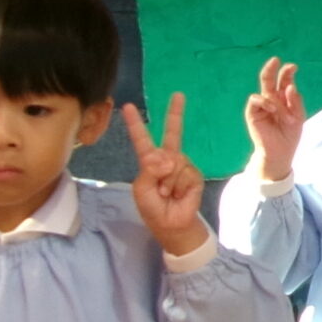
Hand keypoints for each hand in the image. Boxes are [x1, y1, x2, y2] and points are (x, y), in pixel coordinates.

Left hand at [124, 96, 208, 258]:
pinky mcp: (194, 174)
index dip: (135, 124)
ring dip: (168, 180)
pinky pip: (186, 172)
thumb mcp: (141, 189)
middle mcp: (167, 159)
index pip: (142, 139)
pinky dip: (179, 184)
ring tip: (166, 193)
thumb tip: (167, 156)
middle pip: (172, 133)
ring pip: (175, 160)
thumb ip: (150, 170)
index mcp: (149, 162)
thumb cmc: (153, 208)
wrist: (172, 225)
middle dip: (175, 114)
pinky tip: (178, 194)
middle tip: (179, 95)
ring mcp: (182, 165)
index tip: (128, 106)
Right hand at [244, 57, 303, 180]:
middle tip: (275, 60)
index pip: (284, 81)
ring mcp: (261, 105)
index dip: (287, 72)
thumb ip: (295, 101)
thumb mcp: (298, 116)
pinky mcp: (252, 112)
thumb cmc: (290, 134)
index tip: (293, 66)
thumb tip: (290, 86)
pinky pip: (255, 100)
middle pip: (269, 80)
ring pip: (264, 90)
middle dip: (272, 69)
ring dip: (275, 99)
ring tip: (282, 113)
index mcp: (284, 98)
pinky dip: (264, 102)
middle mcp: (271, 99)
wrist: (279, 151)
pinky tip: (272, 109)